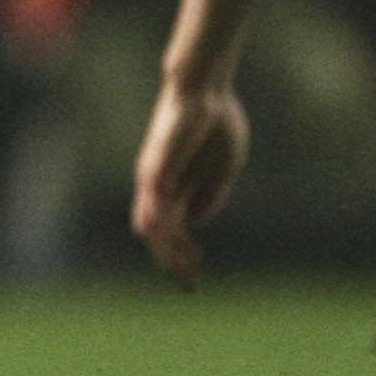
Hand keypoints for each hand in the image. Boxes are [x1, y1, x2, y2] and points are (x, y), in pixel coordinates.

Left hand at [132, 77, 249, 289]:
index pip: (173, 233)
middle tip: (188, 284)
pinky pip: (152, 199)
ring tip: (183, 267)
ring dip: (167, 248)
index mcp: (178, 190)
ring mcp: (155, 176)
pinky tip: (172, 236)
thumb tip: (196, 224)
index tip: (196, 277)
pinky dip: (159, 220)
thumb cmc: (215, 123)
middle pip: (160, 235)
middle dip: (173, 262)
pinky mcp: (154, 164)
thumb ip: (211, 195)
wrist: (207, 91)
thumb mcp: (223, 168)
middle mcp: (160, 187)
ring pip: (153, 223)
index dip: (181, 258)